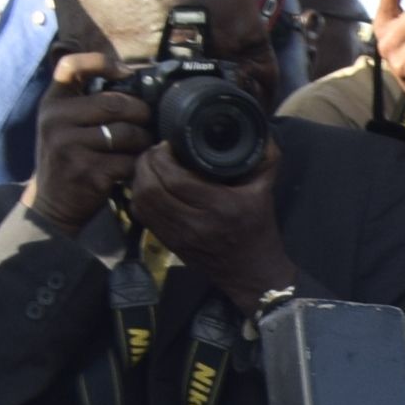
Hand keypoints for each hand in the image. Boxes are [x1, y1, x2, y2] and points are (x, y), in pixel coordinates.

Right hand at [27, 50, 152, 232]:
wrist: (52, 204)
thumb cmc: (67, 159)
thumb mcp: (63, 125)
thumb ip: (86, 103)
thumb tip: (132, 81)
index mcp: (51, 103)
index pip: (70, 66)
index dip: (101, 62)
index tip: (125, 72)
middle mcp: (55, 120)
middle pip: (114, 103)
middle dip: (141, 112)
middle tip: (149, 121)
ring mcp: (69, 146)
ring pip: (126, 133)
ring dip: (143, 140)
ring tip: (143, 146)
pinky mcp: (87, 171)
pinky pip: (128, 160)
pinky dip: (138, 164)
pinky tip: (134, 167)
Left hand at [129, 137, 295, 312]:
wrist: (252, 274)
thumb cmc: (259, 229)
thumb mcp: (265, 191)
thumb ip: (265, 159)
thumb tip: (261, 131)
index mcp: (221, 207)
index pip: (176, 179)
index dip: (164, 157)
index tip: (168, 144)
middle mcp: (196, 223)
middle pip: (152, 189)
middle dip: (146, 163)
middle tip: (153, 151)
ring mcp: (179, 236)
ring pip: (142, 202)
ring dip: (139, 178)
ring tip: (148, 165)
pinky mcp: (169, 243)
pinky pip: (142, 216)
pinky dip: (138, 196)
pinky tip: (146, 185)